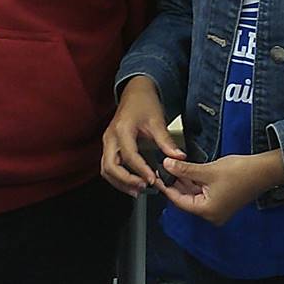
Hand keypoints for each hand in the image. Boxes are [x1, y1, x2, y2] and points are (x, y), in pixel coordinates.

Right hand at [101, 77, 181, 194]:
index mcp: (122, 130)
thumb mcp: (157, 120)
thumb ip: (166, 141)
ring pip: (106, 169)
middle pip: (110, 166)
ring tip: (137, 190)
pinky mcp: (109, 146)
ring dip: (119, 182)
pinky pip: (108, 166)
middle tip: (142, 187)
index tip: (152, 180)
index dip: (140, 170)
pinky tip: (131, 184)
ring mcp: (107, 142)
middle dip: (125, 180)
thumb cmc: (144, 103)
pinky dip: (117, 178)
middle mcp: (110, 137)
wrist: (135, 92)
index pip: (129, 156)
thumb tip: (178, 157)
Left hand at [160, 150, 283, 224]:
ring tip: (175, 168)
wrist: (265, 171)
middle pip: (186, 199)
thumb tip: (168, 166)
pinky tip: (189, 172)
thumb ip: (185, 170)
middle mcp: (212, 215)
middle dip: (176, 184)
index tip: (157, 177)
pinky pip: (204, 194)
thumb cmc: (242, 173)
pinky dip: (196, 184)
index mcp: (207, 211)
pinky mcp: (223, 202)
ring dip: (186, 183)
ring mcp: (218, 210)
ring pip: (195, 196)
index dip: (167, 187)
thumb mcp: (207, 170)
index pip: (179, 201)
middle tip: (164, 170)